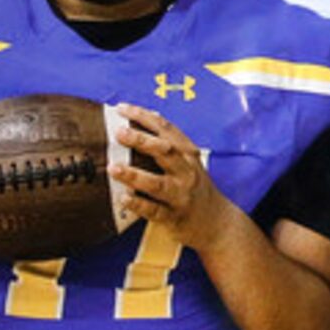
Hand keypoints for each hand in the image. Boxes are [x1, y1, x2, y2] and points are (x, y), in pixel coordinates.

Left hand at [112, 104, 231, 244]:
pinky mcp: (174, 216)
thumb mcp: (188, 161)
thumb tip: (143, 116)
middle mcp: (186, 172)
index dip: (144, 117)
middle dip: (141, 140)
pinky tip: (123, 198)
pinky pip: (154, 210)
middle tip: (119, 132)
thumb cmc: (194, 186)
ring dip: (134, 175)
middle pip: (164, 152)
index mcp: (187, 154)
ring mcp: (180, 195)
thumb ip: (169, 142)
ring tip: (113, 168)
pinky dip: (138, 204)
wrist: (216, 221)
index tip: (122, 109)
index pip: (166, 129)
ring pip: (157, 183)